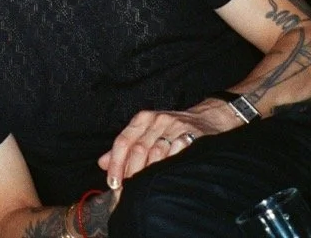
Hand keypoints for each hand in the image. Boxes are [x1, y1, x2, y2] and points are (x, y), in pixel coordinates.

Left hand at [97, 99, 238, 189]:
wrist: (207, 119)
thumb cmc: (171, 129)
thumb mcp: (145, 131)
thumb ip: (124, 146)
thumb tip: (102, 163)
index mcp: (143, 119)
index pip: (123, 141)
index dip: (116, 164)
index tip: (113, 183)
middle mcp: (157, 120)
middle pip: (138, 149)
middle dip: (130, 173)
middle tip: (127, 192)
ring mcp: (176, 127)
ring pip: (157, 154)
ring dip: (148, 175)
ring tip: (142, 190)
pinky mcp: (193, 136)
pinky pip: (178, 156)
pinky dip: (169, 170)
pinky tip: (164, 182)